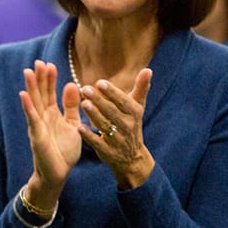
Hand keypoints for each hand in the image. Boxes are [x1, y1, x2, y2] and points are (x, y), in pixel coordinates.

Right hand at [18, 59, 82, 203]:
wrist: (58, 173)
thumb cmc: (64, 151)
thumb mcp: (73, 125)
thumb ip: (72, 106)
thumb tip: (72, 84)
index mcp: (52, 114)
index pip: (50, 92)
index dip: (49, 79)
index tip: (50, 64)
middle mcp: (42, 117)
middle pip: (40, 94)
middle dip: (39, 78)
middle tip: (38, 61)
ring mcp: (38, 125)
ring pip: (34, 103)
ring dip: (31, 87)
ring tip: (28, 72)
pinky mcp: (36, 135)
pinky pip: (32, 118)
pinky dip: (28, 107)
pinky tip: (23, 95)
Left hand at [79, 68, 154, 189]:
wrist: (132, 157)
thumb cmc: (131, 124)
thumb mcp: (137, 107)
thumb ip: (141, 89)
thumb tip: (148, 69)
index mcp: (134, 114)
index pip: (123, 101)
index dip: (112, 92)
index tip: (100, 82)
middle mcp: (128, 127)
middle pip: (112, 112)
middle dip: (99, 100)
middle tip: (85, 89)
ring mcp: (118, 140)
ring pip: (105, 126)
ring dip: (94, 115)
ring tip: (83, 103)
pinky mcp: (108, 152)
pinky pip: (98, 143)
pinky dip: (89, 136)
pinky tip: (79, 127)